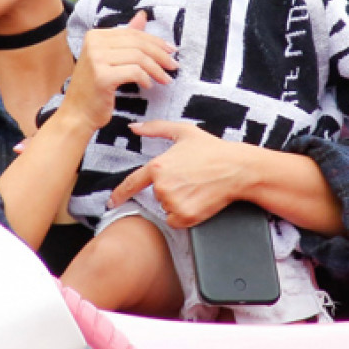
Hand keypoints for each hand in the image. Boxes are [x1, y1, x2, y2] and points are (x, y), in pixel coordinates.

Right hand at [61, 12, 176, 132]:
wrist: (77, 114)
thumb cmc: (95, 89)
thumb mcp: (110, 59)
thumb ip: (126, 38)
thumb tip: (142, 15)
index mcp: (95, 35)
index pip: (133, 33)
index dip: (155, 41)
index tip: (171, 51)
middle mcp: (93, 43)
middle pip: (137, 43)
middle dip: (160, 55)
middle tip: (174, 66)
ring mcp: (96, 59)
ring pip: (138, 57)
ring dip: (157, 69)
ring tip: (166, 79)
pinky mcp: (102, 76)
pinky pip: (134, 72)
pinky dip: (146, 78)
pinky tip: (148, 85)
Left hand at [108, 119, 243, 228]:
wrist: (236, 169)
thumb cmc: (212, 149)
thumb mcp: (184, 132)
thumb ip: (156, 128)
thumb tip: (134, 127)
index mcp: (158, 166)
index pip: (132, 183)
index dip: (120, 194)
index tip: (111, 202)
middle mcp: (162, 186)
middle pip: (156, 195)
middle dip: (169, 189)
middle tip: (190, 179)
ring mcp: (173, 203)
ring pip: (166, 208)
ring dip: (177, 202)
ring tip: (196, 188)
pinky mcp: (185, 217)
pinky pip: (176, 220)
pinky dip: (185, 215)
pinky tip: (198, 201)